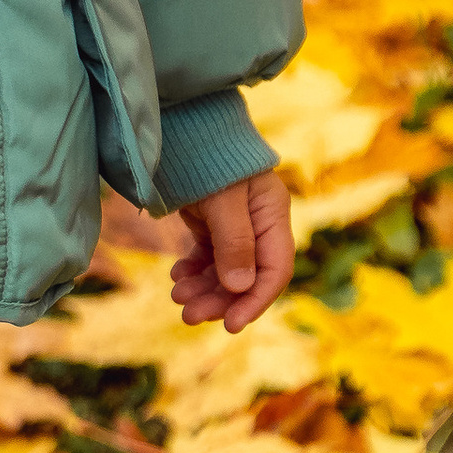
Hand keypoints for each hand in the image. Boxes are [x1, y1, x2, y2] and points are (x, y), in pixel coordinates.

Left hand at [168, 170, 293, 331]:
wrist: (183, 128)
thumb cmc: (208, 157)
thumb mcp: (223, 200)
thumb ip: (234, 243)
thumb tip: (240, 288)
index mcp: (273, 216)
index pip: (275, 270)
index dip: (255, 301)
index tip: (230, 324)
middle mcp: (259, 224)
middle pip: (247, 277)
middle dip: (219, 299)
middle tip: (188, 315)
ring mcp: (236, 226)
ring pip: (225, 272)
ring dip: (204, 289)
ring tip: (177, 296)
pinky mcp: (213, 226)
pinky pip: (208, 260)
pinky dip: (194, 272)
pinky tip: (178, 277)